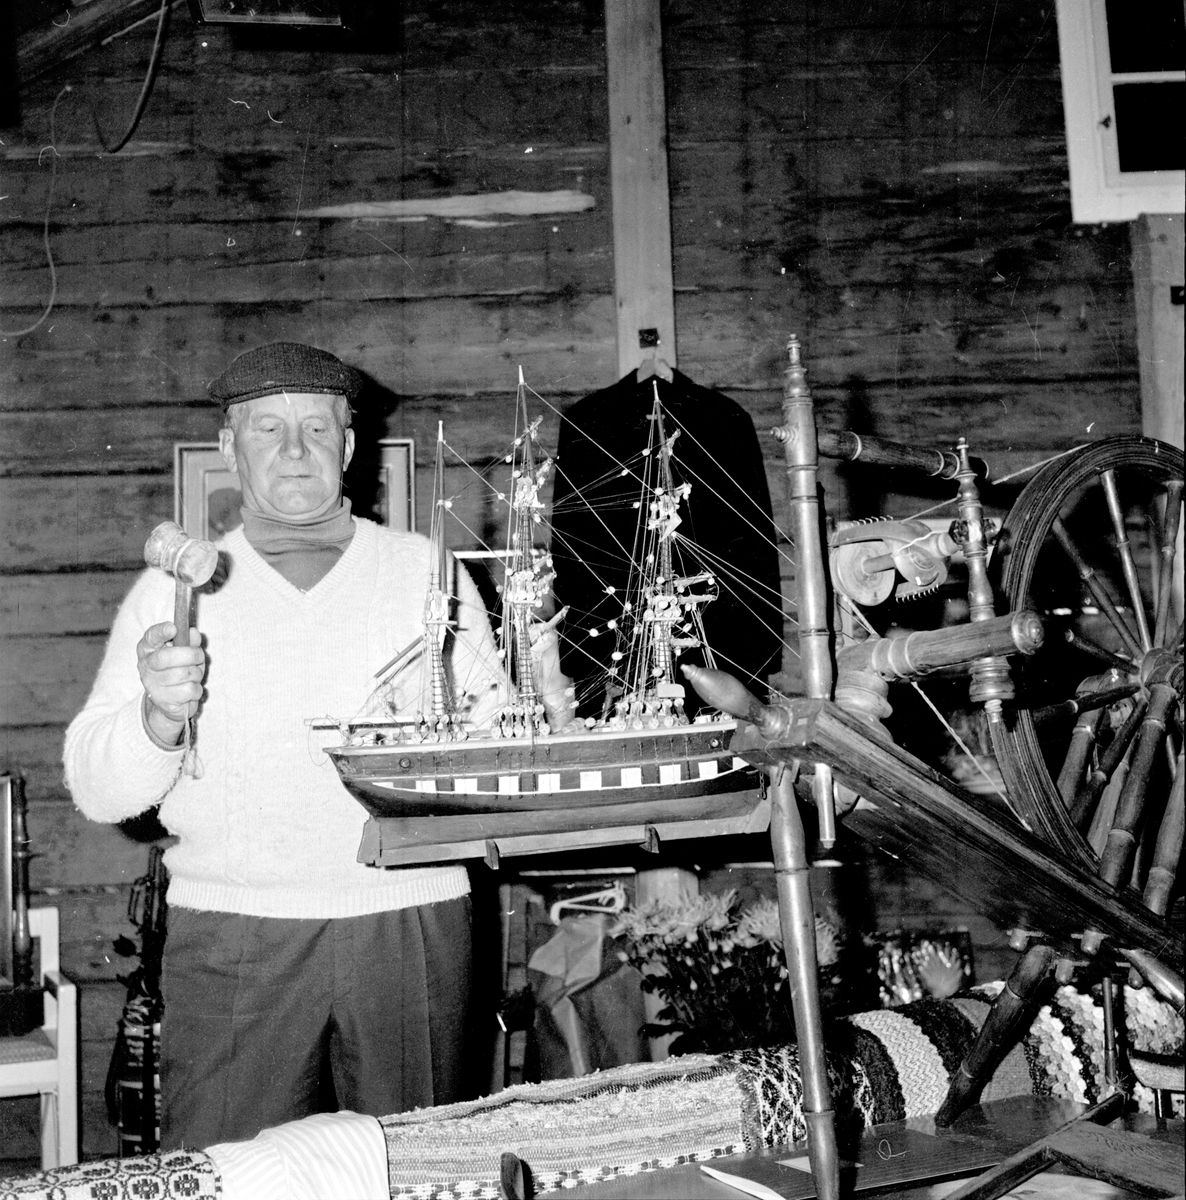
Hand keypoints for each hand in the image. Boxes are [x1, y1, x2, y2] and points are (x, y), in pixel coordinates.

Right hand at [137, 623, 205, 744]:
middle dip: (191, 655)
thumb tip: (193, 633)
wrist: (171, 702)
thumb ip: (189, 641)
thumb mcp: (186, 653)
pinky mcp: (163, 701)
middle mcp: (146, 666)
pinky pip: (189, 690)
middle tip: (199, 657)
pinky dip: (196, 689)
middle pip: (167, 657)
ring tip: (192, 677)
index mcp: (148, 649)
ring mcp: (152, 684)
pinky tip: (189, 691)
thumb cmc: (178, 670)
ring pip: (183, 674)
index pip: (150, 637)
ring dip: (196, 674)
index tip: (173, 628)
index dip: (161, 632)